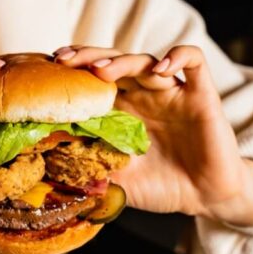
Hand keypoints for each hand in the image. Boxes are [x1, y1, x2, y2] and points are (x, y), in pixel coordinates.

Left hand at [53, 45, 252, 225]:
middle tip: (64, 61)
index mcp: (121, 111)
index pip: (92, 80)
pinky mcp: (201, 95)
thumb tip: (50, 167)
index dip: (72, 74)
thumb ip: (91, 170)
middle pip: (113, 62)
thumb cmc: (161, 187)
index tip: (48, 74)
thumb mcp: (118, 180)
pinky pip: (194, 61)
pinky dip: (178, 56)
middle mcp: (143, 95)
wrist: (205, 197)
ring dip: (121, 62)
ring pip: (144, 61)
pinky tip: (161, 67)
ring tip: (100, 70)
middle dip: (87, 58)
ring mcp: (171, 92)